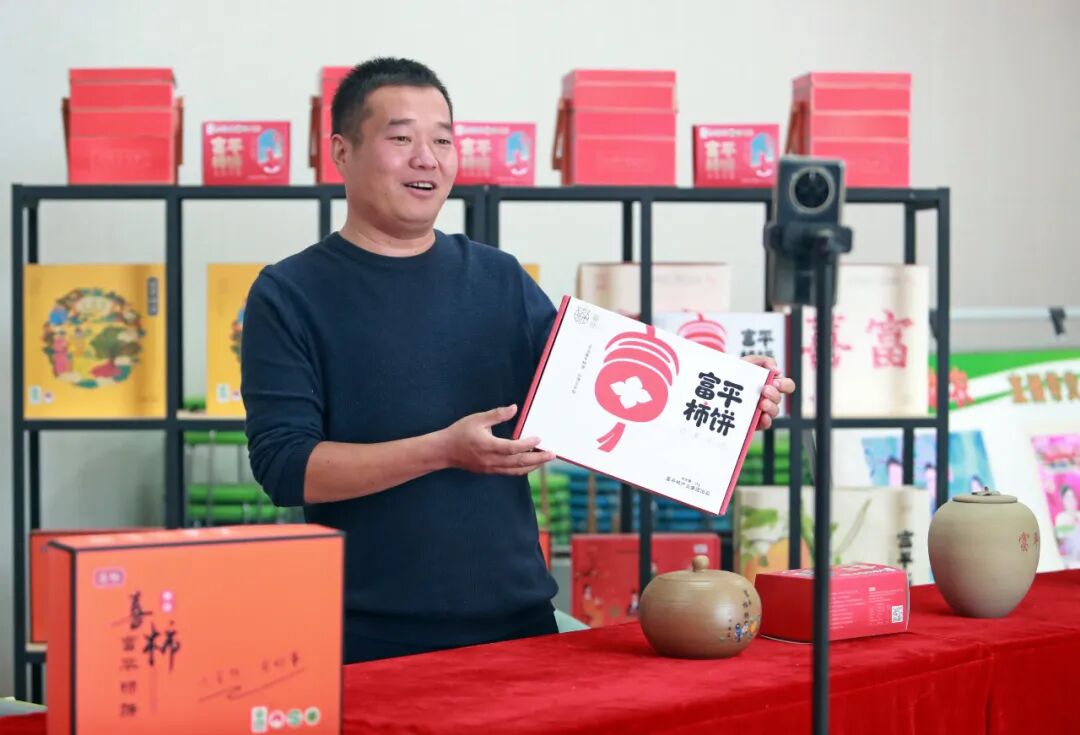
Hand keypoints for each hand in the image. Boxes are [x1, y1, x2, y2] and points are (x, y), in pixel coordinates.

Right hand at [441, 404, 555, 475]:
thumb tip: (514, 408)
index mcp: (488, 446)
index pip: (513, 448)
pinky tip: (530, 464)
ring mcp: (491, 468)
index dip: (527, 444)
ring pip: (516, 470)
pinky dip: (522, 469)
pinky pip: (510, 472)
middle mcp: (491, 460)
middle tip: (552, 454)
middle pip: (519, 462)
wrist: (444, 451)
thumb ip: (497, 414)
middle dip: (538, 459)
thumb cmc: (460, 432)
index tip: (539, 439)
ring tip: (545, 459)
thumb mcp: (477, 419)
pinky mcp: (489, 471)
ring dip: (532, 466)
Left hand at [741, 354, 795, 430]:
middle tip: (765, 390)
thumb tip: (776, 370)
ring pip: (775, 411)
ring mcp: (761, 410)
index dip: (785, 384)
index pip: (786, 385)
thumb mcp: (747, 362)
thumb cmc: (734, 375)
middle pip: (780, 398)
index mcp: (769, 384)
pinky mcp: (754, 422)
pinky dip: (766, 420)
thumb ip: (763, 360)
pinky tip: (762, 416)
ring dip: (771, 406)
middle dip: (775, 394)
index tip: (774, 382)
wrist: (716, 387)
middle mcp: (767, 398)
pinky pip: (766, 424)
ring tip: (762, 403)